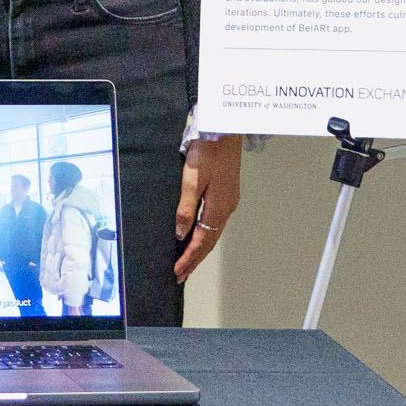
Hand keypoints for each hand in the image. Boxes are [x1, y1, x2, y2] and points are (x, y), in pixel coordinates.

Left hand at [174, 133, 243, 281]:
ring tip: (187, 262)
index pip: (201, 241)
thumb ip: (186, 207)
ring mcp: (229, 201)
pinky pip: (215, 222)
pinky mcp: (227, 193)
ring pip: (213, 232)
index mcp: (219, 207)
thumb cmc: (208, 151)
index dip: (189, 258)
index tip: (177, 272)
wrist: (226, 130)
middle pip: (209, 241)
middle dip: (194, 260)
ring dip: (200, 249)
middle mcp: (227, 208)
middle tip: (180, 275)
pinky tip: (197, 236)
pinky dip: (205, 234)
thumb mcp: (193, 179)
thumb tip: (181, 234)